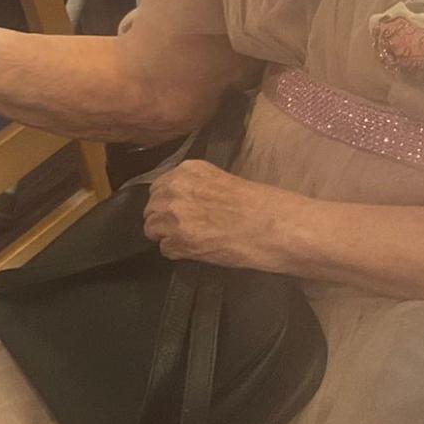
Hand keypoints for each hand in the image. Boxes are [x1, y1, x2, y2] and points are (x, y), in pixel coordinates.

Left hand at [143, 160, 295, 269]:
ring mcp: (173, 215)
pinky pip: (165, 249)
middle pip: (151, 208)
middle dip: (163, 219)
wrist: (272, 226)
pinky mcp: (178, 240)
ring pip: (151, 229)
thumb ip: (195, 186)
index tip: (177, 210)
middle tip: (183, 228)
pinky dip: (177, 252)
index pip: (159, 187)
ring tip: (189, 240)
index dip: (167, 202)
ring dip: (167, 236)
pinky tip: (196, 250)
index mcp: (186, 171)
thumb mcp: (220, 181)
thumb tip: (179, 198)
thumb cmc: (257, 205)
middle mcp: (174, 190)